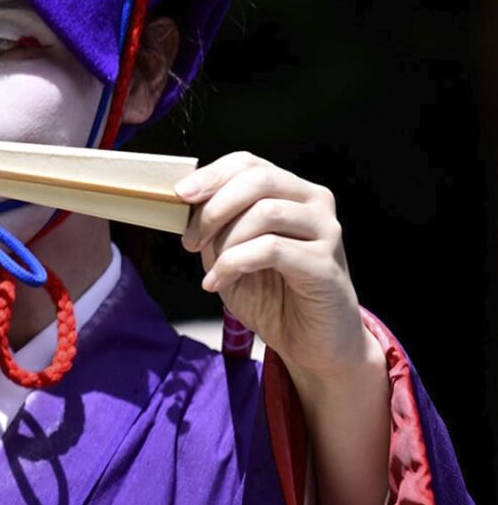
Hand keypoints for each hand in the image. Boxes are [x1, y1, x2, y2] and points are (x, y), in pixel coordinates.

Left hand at [178, 153, 372, 380]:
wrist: (312, 341)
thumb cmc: (273, 295)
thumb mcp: (231, 253)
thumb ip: (215, 227)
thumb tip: (182, 203)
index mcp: (290, 192)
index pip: (249, 163)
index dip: (211, 174)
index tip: (180, 194)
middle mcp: (314, 203)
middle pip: (258, 179)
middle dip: (213, 207)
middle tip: (190, 240)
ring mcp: (325, 231)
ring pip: (265, 212)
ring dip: (225, 240)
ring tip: (211, 268)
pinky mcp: (326, 264)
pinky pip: (271, 249)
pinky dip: (235, 264)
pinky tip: (219, 282)